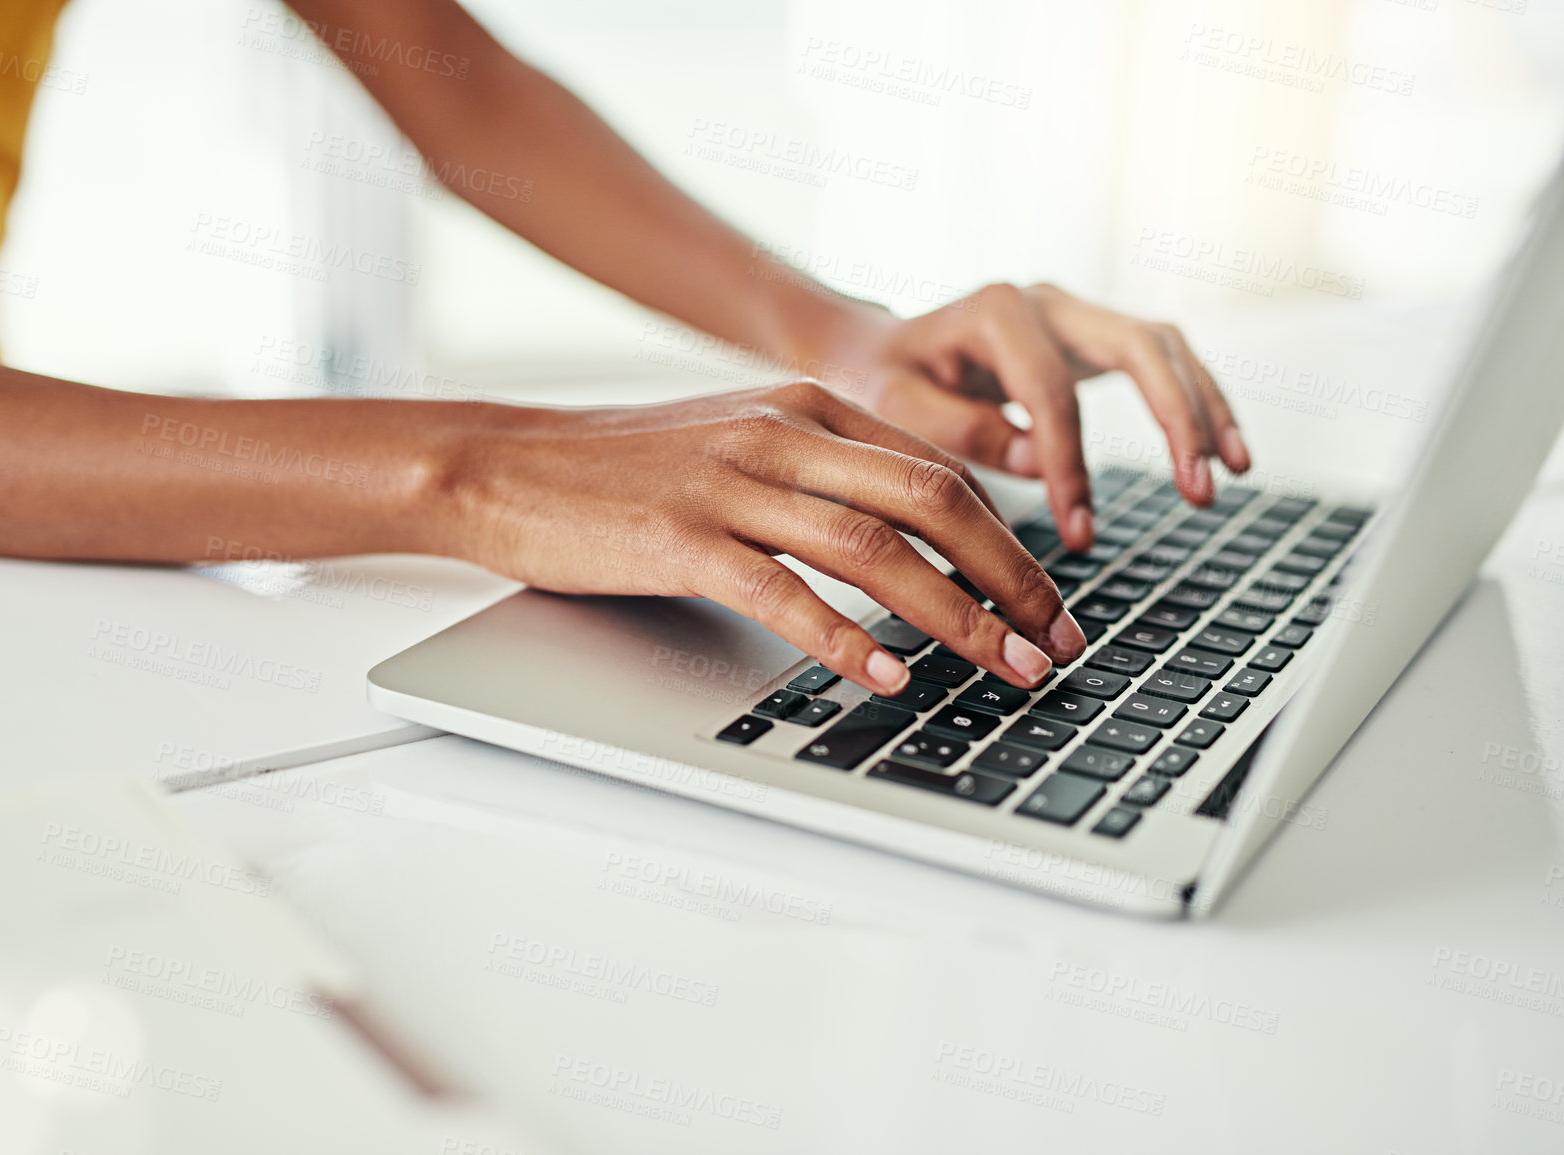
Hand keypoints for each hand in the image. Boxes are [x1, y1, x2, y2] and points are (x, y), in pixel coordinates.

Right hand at [439, 381, 1085, 694]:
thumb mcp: (737, 448)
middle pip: (930, 499)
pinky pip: (783, 589)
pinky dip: (844, 636)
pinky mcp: (681, 537)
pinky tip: (886, 674)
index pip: (934, 469)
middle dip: (1008, 577)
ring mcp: (730, 482)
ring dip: (954, 613)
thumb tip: (906, 542)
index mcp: (804, 407)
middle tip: (1056, 642)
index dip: (1006, 540)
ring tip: (1004, 668)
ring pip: (873, 545)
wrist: (507, 468)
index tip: (1045, 601)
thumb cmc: (623, 472)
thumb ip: (818, 476)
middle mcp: (779, 434)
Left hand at [815, 284, 1249, 552]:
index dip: (1072, 463)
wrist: (877, 351)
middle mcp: (1045, 300)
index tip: (1080, 530)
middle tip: (1199, 489)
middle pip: (1136, 345)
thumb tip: (1044, 465)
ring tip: (1230, 472)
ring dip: (1203, 406)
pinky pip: (1161, 362)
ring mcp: (1074, 313)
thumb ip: (962, 432)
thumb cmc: (882, 380)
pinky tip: (1224, 451)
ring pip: (1163, 346)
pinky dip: (1196, 402)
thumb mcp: (897, 406)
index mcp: (995, 311)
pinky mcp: (1091, 337)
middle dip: (1175, 417)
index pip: (1051, 391)